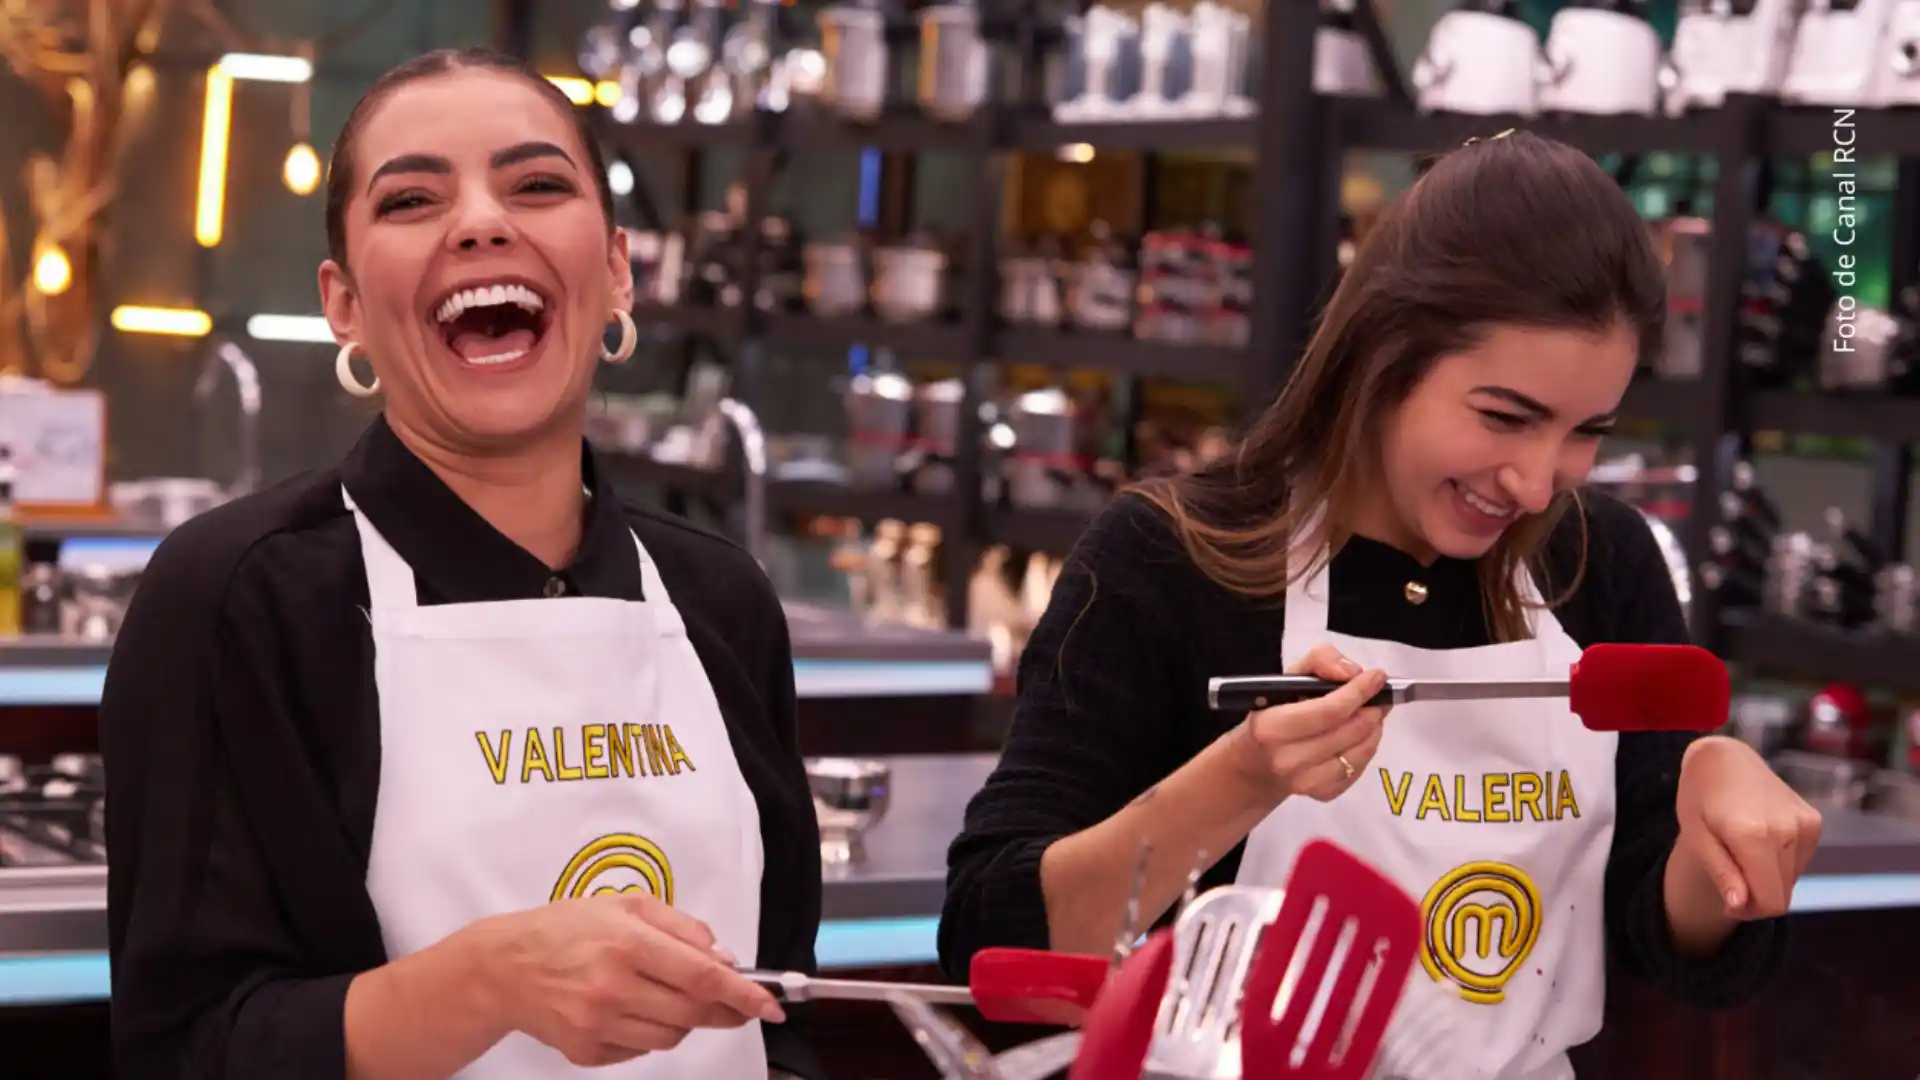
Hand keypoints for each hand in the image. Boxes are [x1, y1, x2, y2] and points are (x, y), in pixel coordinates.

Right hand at [489, 892, 784, 1066]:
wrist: (504, 967)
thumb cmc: (566, 929)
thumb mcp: (625, 905)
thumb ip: (681, 926)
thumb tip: (725, 958)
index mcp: (627, 944)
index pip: (702, 977)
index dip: (744, 994)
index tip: (771, 1005)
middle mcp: (613, 987)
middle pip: (693, 1013)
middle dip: (725, 1011)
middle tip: (736, 1005)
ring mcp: (598, 1024)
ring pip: (672, 1036)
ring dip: (686, 1021)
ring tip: (666, 995)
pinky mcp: (586, 1050)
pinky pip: (641, 1050)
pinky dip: (650, 1033)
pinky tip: (633, 1009)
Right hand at [1232, 644, 1389, 802]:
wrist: (1254, 765)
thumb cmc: (1270, 713)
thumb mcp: (1287, 678)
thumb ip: (1319, 661)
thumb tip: (1352, 672)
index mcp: (1272, 727)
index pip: (1330, 710)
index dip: (1359, 692)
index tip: (1377, 676)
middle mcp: (1288, 760)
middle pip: (1351, 730)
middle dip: (1373, 708)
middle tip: (1380, 694)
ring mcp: (1306, 782)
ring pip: (1361, 750)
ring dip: (1374, 727)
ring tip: (1372, 712)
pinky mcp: (1322, 794)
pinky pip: (1359, 768)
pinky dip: (1367, 747)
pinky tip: (1360, 735)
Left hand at [1673, 736, 1822, 919]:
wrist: (1725, 757)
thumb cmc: (1700, 797)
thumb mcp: (1696, 836)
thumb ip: (1721, 872)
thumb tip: (1741, 906)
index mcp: (1753, 835)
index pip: (1770, 902)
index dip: (1750, 913)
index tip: (1728, 904)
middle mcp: (1787, 830)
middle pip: (1782, 894)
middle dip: (1757, 898)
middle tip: (1730, 882)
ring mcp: (1805, 824)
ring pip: (1792, 880)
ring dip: (1768, 878)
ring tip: (1741, 852)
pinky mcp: (1813, 821)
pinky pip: (1800, 861)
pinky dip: (1780, 862)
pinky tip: (1759, 840)